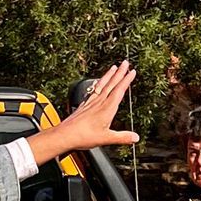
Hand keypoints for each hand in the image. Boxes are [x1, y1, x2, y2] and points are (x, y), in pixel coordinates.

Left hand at [24, 63, 141, 167]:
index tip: (132, 71)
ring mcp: (90, 102)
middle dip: (120, 73)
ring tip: (113, 67)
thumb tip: (135, 137)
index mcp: (106, 109)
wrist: (65, 135)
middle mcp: (99, 102)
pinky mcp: (83, 105)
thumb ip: (122, 137)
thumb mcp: (106, 138)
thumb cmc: (83, 136)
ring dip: (109, 75)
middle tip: (125, 62)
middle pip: (111, 84)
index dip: (126, 80)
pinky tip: (97, 83)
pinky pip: (93, 90)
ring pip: (102, 85)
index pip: (119, 90)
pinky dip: (98, 84)